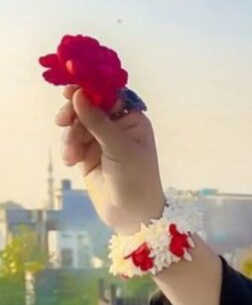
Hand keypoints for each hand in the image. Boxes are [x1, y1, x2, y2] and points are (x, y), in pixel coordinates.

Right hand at [55, 86, 165, 234]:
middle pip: (87, 107)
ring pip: (76, 125)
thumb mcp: (119, 147)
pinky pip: (72, 142)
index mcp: (132, 119)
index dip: (89, 90)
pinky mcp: (88, 155)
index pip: (108, 95)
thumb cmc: (136, 178)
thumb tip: (78, 94)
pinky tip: (70, 161)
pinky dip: (68, 148)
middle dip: (74, 114)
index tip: (69, 90)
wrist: (132, 215)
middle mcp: (116, 126)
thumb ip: (97, 121)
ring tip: (71, 155)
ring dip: (70, 137)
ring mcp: (101, 140)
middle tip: (61, 120)